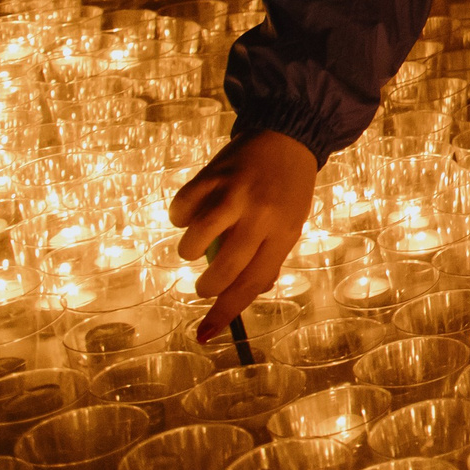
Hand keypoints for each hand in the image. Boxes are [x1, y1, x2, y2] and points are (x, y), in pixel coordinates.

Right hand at [169, 131, 317, 340]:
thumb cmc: (288, 188)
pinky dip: (182, 216)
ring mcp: (232, 195)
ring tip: (208, 233)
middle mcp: (258, 216)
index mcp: (283, 233)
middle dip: (207, 286)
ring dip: (191, 249)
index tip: (204, 334)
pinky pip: (179, 213)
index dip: (224, 314)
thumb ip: (268, 259)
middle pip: (219, 273)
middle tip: (209, 280)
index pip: (250, 285)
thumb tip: (245, 294)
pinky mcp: (210, 177)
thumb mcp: (291, 225)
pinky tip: (199, 207)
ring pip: (191, 246)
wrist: (288, 135)